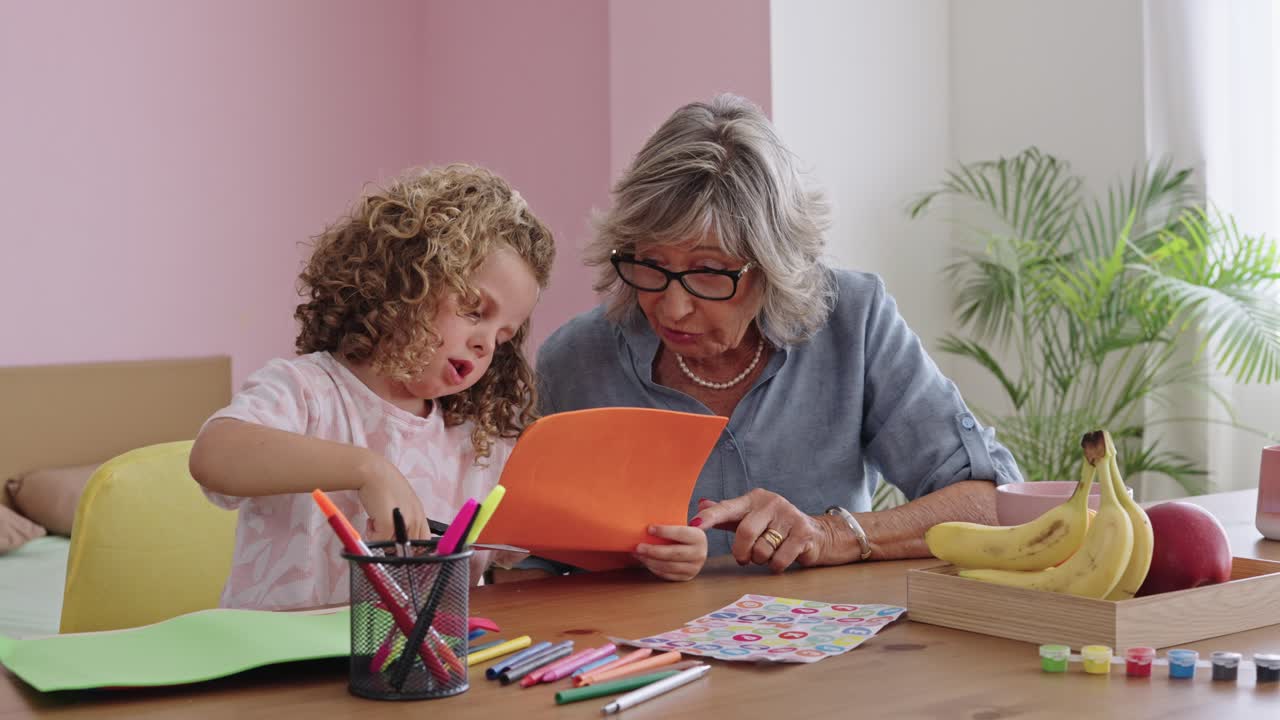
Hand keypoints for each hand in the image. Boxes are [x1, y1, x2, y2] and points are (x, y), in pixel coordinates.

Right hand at [356, 457, 427, 541]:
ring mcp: (405, 521)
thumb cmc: (383, 484)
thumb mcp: (402, 501)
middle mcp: (415, 517)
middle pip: (409, 545)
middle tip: (382, 532)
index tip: (398, 546)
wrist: (372, 472)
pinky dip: (372, 534)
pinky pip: (380, 541)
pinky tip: (370, 520)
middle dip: (393, 543)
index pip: (424, 539)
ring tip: (376, 521)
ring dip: (381, 537)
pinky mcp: (389, 524)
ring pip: (393, 545)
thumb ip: (404, 518)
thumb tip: (397, 537)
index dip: (411, 546)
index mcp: (419, 512)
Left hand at [633, 524, 706, 580]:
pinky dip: (654, 568)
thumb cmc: (684, 533)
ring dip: (651, 561)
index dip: (664, 531)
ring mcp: (694, 568)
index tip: (649, 528)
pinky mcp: (686, 577)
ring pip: (669, 566)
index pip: (680, 533)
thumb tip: (659, 522)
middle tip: (638, 547)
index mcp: (699, 537)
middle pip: (674, 553)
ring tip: (638, 554)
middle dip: (653, 551)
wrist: (695, 548)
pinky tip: (645, 561)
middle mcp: (699, 554)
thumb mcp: (686, 524)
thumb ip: (679, 521)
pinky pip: (667, 575)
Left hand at [692, 489, 824, 572]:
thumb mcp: (749, 517)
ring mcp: (789, 517)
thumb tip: (701, 504)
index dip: (709, 517)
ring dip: (760, 560)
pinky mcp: (803, 534)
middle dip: (741, 552)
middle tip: (744, 559)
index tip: (693, 525)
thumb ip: (725, 514)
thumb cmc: (773, 526)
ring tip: (767, 554)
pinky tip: (780, 557)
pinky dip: (775, 566)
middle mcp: (771, 503)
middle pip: (745, 533)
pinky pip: (779, 559)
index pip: (727, 508)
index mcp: (753, 499)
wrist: (815, 533)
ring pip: (762, 550)